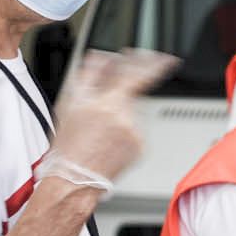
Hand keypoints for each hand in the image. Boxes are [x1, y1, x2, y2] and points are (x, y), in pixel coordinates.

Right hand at [45, 48, 176, 186]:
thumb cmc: (68, 145)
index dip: (154, 65)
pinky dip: (125, 130)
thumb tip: (102, 57)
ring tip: (100, 129)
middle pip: (135, 93)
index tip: (166, 59)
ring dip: (122, 112)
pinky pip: (136, 130)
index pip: (137, 76)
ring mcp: (136, 133)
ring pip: (134, 112)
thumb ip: (88, 75)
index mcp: (107, 103)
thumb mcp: (70, 103)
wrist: (75, 178)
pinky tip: (109, 139)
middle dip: (129, 90)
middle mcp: (125, 117)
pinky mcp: (140, 147)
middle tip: (123, 89)